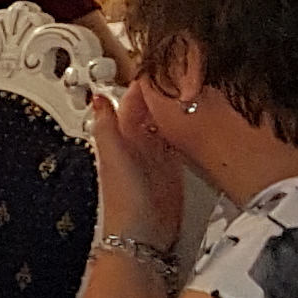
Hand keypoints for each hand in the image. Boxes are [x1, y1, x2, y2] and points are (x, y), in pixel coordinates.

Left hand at [88, 78, 188, 231]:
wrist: (143, 237)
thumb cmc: (125, 202)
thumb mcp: (114, 159)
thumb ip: (107, 128)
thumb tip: (98, 98)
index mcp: (123, 137)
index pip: (134, 100)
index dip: (146, 81)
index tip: (162, 59)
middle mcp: (141, 143)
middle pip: (153, 108)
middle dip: (166, 89)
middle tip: (186, 65)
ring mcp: (159, 154)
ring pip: (168, 121)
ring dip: (178, 105)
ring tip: (196, 83)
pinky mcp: (175, 167)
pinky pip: (181, 139)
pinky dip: (188, 126)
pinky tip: (199, 116)